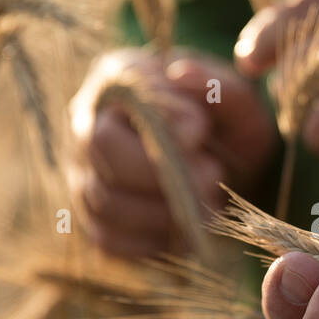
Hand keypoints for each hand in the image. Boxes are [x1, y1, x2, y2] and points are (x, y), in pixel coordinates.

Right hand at [67, 48, 276, 257]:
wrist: (223, 161)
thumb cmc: (224, 122)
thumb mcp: (234, 97)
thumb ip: (214, 84)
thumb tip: (181, 76)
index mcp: (117, 80)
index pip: (119, 100)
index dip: (159, 124)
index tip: (202, 134)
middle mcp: (87, 124)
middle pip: (102, 154)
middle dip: (162, 176)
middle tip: (211, 178)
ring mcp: (84, 174)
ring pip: (104, 202)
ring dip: (163, 213)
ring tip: (207, 206)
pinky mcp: (94, 218)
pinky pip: (108, 240)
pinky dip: (151, 243)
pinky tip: (185, 232)